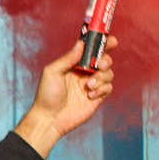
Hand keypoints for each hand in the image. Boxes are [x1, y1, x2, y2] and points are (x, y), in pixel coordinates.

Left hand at [14, 37, 117, 157]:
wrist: (50, 118)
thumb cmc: (47, 95)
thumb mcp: (53, 72)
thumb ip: (68, 58)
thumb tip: (81, 43)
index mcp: (74, 64)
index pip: (91, 50)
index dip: (103, 44)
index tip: (111, 41)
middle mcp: (85, 73)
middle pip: (105, 60)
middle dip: (106, 60)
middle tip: (100, 65)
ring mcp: (92, 84)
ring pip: (109, 74)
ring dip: (101, 77)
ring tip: (88, 86)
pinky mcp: (97, 97)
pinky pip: (109, 88)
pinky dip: (102, 89)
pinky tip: (90, 95)